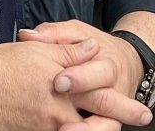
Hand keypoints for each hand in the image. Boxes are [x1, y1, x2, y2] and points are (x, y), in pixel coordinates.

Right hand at [0, 37, 123, 130]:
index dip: (121, 94)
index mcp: (59, 81)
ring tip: (110, 127)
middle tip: (143, 116)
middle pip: (100, 116)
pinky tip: (76, 129)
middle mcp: (57, 109)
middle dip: (123, 116)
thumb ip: (66, 50)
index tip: (135, 97)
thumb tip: (91, 48)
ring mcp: (45, 127)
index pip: (99, 86)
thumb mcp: (32, 50)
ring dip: (97, 129)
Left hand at [18, 21, 151, 130]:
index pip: (98, 72)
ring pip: (106, 126)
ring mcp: (114, 111)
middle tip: (62, 123)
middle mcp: (115, 90)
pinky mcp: (108, 122)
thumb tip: (27, 36)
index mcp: (108, 65)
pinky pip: (99, 130)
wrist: (128, 62)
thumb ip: (53, 34)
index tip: (58, 82)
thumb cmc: (97, 47)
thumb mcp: (78, 32)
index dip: (79, 78)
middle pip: (106, 104)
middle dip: (85, 112)